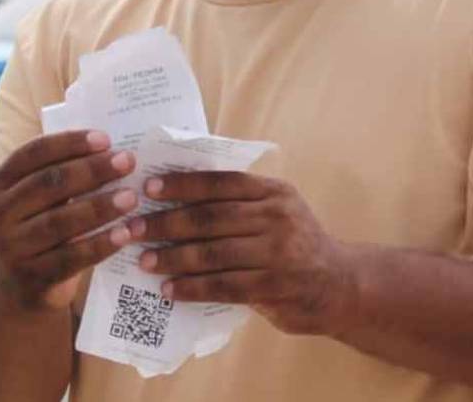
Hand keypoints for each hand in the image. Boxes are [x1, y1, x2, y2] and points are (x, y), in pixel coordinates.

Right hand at [0, 129, 136, 311]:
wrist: (19, 289)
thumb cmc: (39, 227)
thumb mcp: (38, 200)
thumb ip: (62, 173)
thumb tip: (112, 148)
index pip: (34, 154)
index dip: (70, 143)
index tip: (106, 139)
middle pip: (49, 184)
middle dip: (92, 170)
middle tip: (127, 162)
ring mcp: (11, 249)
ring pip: (59, 222)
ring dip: (100, 207)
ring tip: (131, 197)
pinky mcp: (31, 278)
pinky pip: (70, 258)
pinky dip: (100, 244)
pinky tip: (125, 233)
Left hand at [129, 172, 355, 335]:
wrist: (339, 284)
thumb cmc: (293, 243)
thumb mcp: (275, 211)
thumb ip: (237, 203)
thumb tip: (174, 197)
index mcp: (273, 191)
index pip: (221, 182)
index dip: (183, 183)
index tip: (148, 187)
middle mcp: (277, 217)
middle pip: (211, 217)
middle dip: (166, 223)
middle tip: (132, 228)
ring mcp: (278, 253)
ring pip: (213, 253)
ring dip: (173, 257)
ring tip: (144, 261)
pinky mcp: (274, 287)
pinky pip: (224, 286)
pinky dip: (192, 288)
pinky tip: (168, 290)